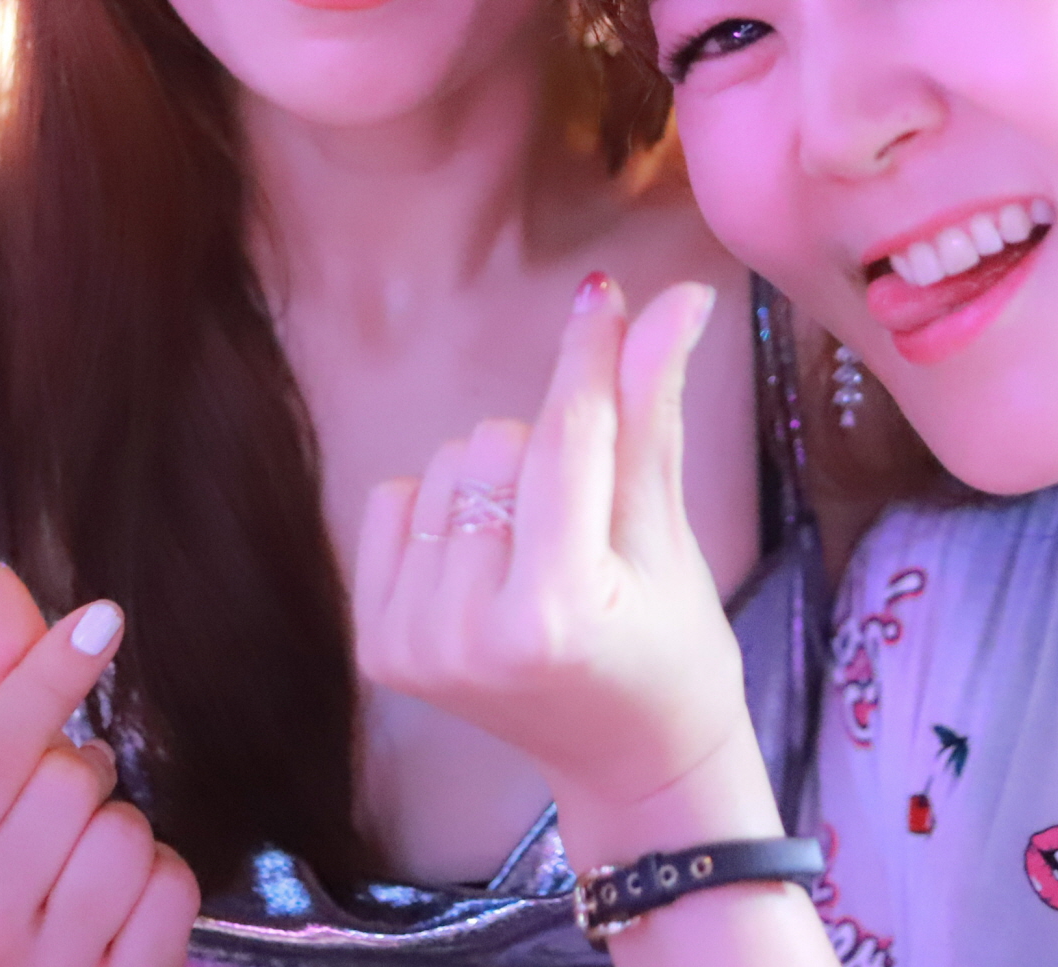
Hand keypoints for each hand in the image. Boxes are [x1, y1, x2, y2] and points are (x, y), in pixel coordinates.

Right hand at [0, 564, 197, 965]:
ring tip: (88, 853)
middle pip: (68, 784)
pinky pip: (172, 890)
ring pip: (127, 837)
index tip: (104, 616)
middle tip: (63, 804)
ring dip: (125, 829)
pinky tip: (124, 899)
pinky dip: (164, 880)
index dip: (51, 674)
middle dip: (83, 773)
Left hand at [352, 277, 768, 856]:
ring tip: (542, 556)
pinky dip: (443, 515)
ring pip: (446, 468)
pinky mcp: (378, 645)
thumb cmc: (669, 648)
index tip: (603, 295)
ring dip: (498, 487)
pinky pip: (394, 502)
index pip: (566, 444)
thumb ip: (651, 412)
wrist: (630, 761)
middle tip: (590, 534)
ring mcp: (412, 645)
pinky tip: (489, 568)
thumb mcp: (669, 532)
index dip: (590, 359)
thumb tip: (680, 296)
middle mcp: (467, 635)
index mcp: (554, 614)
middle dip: (552, 459)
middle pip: (497, 443)